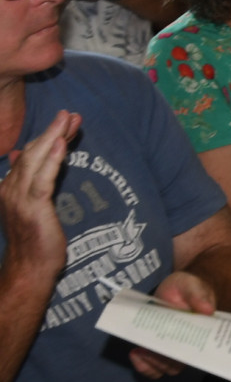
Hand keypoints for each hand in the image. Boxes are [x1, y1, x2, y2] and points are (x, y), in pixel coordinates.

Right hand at [0, 111, 77, 302]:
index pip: (29, 155)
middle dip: (52, 131)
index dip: (46, 137)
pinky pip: (43, 178)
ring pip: (37, 159)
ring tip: (69, 119)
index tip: (65, 122)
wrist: (29, 267)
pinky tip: (61, 144)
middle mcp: (10, 188)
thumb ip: (27, 180)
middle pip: (33, 152)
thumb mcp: (29, 204)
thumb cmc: (33, 239)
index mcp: (8, 186)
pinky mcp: (33, 207)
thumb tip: (20, 155)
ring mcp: (19, 197)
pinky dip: (52, 159)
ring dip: (54, 137)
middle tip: (71, 114)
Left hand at [131, 269, 220, 378]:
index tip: (169, 353)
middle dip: (161, 362)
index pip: (197, 354)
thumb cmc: (190, 286)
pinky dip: (143, 365)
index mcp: (202, 333)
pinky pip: (152, 364)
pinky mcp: (158, 345)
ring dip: (150, 365)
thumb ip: (199, 296)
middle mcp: (188, 344)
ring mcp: (172, 346)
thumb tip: (208, 310)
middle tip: (147, 350)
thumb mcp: (193, 286)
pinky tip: (134, 353)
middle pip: (177, 365)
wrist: (177, 287)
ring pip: (164, 368)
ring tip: (138, 352)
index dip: (184, 358)